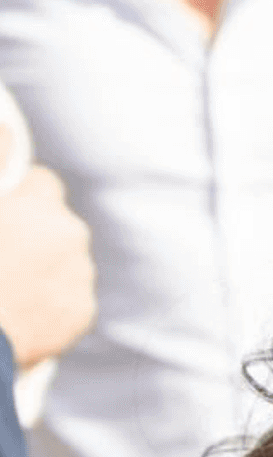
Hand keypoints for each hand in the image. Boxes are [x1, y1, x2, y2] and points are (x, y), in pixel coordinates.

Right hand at [0, 134, 95, 368]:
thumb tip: (7, 142)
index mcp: (39, 205)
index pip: (42, 182)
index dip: (19, 196)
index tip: (3, 209)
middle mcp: (71, 235)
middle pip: (56, 224)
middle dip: (33, 233)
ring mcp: (80, 277)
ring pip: (65, 261)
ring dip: (42, 267)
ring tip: (4, 287)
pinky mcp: (81, 314)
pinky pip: (68, 298)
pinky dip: (49, 302)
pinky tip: (17, 312)